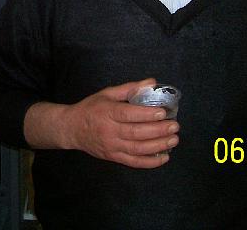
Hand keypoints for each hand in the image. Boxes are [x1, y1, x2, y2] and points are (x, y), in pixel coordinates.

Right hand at [64, 79, 178, 167]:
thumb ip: (129, 88)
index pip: (128, 114)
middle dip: (158, 130)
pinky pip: (134, 162)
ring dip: (158, 146)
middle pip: (136, 133)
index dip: (146, 114)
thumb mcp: (107, 94)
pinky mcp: (114, 157)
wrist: (72, 129)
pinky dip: (150, 162)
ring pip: (137, 149)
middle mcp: (109, 131)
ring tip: (173, 140)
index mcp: (107, 112)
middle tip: (174, 126)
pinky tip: (164, 157)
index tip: (163, 112)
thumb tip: (152, 82)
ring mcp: (111, 146)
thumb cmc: (91, 108)